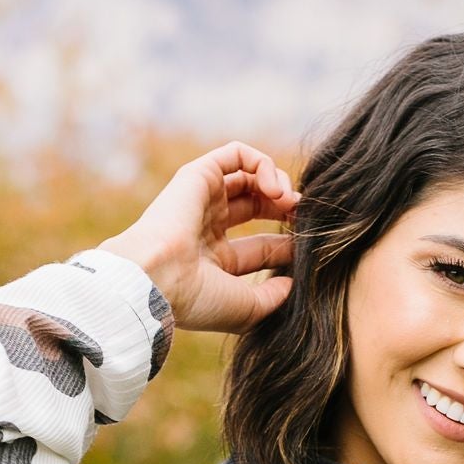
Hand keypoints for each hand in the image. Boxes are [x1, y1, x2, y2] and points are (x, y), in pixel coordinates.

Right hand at [103, 141, 297, 335]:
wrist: (158, 278)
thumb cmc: (196, 299)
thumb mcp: (246, 309)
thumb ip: (272, 298)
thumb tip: (291, 284)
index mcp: (214, 262)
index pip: (260, 247)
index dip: (287, 244)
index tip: (306, 248)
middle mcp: (206, 228)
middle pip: (256, 206)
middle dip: (285, 207)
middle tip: (301, 216)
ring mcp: (201, 201)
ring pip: (249, 176)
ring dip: (277, 183)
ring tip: (288, 200)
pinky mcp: (198, 175)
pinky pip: (236, 154)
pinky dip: (262, 163)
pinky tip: (273, 187)